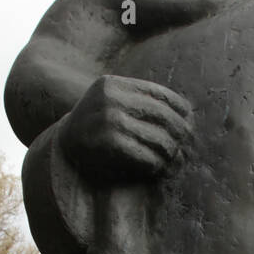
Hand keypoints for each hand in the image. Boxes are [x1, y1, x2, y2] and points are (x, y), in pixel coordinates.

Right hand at [61, 75, 191, 181]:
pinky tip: (157, 169)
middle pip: (165, 117)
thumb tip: (187, 113)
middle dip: (181, 135)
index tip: (190, 123)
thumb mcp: (113, 104)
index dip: (182, 110)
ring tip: (174, 161)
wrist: (64, 147)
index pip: (162, 95)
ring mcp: (108, 120)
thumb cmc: (96, 127)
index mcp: (114, 84)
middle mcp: (110, 99)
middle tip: (187, 147)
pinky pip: (146, 157)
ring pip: (159, 139)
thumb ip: (140, 102)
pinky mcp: (109, 144)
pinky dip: (157, 166)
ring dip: (171, 154)